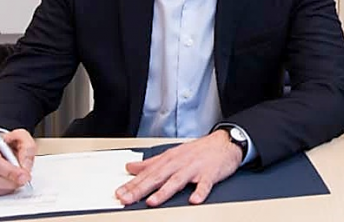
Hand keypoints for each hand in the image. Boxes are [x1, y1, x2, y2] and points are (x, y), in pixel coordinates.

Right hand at [0, 129, 35, 196]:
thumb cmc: (5, 142)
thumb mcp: (21, 137)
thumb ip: (27, 148)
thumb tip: (24, 167)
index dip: (9, 171)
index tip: (22, 176)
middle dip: (10, 181)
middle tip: (23, 180)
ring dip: (6, 187)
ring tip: (15, 180)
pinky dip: (0, 190)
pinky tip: (6, 183)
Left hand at [115, 129, 242, 206]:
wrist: (225, 142)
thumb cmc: (199, 151)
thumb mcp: (172, 154)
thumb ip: (151, 163)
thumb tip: (131, 167)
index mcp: (169, 159)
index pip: (147, 173)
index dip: (132, 184)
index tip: (119, 193)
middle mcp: (179, 163)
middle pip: (158, 177)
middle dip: (141, 189)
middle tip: (127, 198)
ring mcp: (195, 168)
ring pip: (178, 180)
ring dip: (165, 191)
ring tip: (153, 201)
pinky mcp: (210, 174)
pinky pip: (205, 184)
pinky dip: (200, 192)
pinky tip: (194, 199)